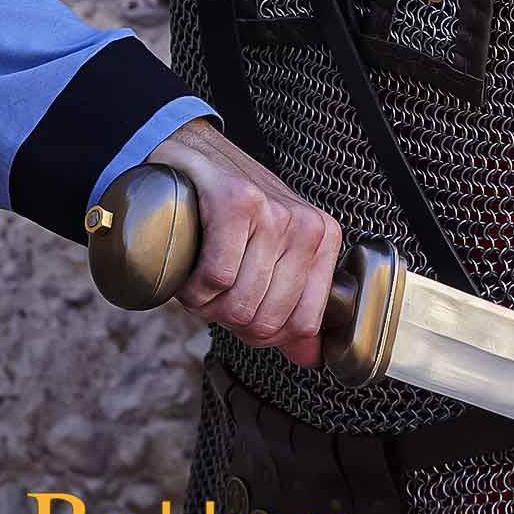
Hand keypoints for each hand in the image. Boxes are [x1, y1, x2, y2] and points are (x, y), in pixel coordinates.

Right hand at [147, 119, 342, 367]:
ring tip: (202, 275)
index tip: (241, 308)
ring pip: (241, 305)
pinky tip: (191, 266)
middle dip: (229, 318)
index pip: (302, 324)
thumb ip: (292, 306)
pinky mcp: (237, 202)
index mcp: (323, 240)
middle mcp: (305, 225)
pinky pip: (218, 278)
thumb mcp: (272, 253)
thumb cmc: (229, 210)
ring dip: (207, 304)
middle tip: (215, 289)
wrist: (192, 155)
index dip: (262, 332)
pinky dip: (194, 286)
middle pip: (266, 321)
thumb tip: (310, 358)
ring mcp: (274, 211)